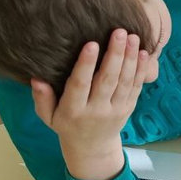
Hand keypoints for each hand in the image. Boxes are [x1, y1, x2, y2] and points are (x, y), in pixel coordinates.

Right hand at [32, 29, 150, 179]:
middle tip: (119, 32)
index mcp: (73, 110)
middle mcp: (97, 110)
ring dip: (130, 58)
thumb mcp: (48, 116)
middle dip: (114, 55)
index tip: (91, 44)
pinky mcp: (128, 108)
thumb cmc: (67, 125)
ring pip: (125, 82)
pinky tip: (144, 53)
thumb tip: (36, 78)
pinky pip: (137, 87)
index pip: (80, 85)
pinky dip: (142, 70)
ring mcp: (115, 109)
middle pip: (107, 80)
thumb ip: (42, 98)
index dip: (85, 64)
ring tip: (133, 36)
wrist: (92, 147)